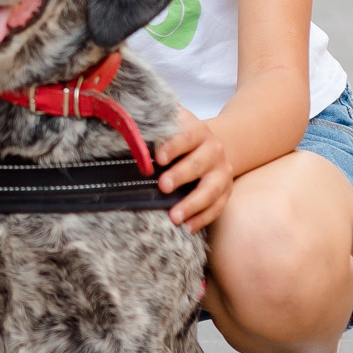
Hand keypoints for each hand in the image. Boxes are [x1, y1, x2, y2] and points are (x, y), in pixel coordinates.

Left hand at [154, 107, 233, 232]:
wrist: (212, 145)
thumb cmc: (182, 137)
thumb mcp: (172, 125)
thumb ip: (153, 126)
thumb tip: (127, 128)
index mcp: (198, 131)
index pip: (186, 136)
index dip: (172, 147)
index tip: (158, 158)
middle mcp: (214, 150)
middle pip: (199, 163)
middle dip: (181, 175)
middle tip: (163, 186)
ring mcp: (222, 172)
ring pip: (211, 189)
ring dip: (192, 204)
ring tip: (174, 217)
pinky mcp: (226, 191)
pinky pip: (217, 208)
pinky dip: (203, 219)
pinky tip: (188, 228)